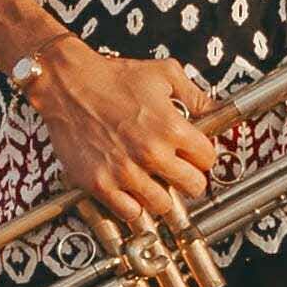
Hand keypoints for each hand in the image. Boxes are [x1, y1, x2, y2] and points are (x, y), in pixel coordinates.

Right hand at [34, 35, 222, 238]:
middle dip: (190, 178)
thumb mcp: (164, 73)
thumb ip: (196, 95)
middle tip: (179, 171)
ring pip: (164, 205)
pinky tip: (132, 190)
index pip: (208, 159)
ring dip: (163, 195)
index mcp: (171, 128)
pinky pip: (130, 213)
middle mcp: (151, 154)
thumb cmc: (113, 77)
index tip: (193, 153)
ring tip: (154, 181)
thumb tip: (218, 110)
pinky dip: (134, 206)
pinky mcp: (100, 183)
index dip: (202, 155)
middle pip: (193, 187)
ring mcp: (125, 172)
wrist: (68, 84)